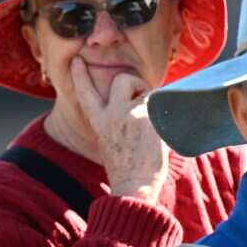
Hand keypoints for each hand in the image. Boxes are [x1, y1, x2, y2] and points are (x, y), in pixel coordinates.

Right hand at [70, 56, 168, 203]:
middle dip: (135, 82)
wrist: (133, 186)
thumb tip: (136, 106)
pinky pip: (164, 105)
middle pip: (122, 79)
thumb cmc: (126, 170)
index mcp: (99, 123)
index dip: (81, 75)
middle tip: (142, 96)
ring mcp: (131, 115)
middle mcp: (112, 115)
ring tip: (155, 123)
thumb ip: (116, 123)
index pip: (86, 93)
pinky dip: (168, 116)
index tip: (78, 60)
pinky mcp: (150, 119)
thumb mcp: (110, 143)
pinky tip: (164, 134)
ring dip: (154, 101)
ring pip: (147, 90)